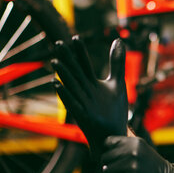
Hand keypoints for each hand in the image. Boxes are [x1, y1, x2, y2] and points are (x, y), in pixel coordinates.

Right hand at [51, 36, 127, 156]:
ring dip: (63, 74)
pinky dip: (64, 94)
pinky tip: (56, 84)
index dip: (81, 52)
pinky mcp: (83, 115)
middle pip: (75, 72)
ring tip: (55, 62)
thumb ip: (116, 63)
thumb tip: (118, 40)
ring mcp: (83, 103)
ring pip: (71, 86)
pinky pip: (71, 103)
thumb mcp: (117, 83)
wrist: (114, 134)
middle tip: (58, 43)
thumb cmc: (113, 110)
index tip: (76, 38)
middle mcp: (85, 91)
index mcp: (92, 83)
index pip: (85, 64)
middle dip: (68, 58)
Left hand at [101, 136, 173, 172]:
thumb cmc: (151, 165)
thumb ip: (125, 146)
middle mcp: (133, 152)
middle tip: (116, 169)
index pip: (108, 141)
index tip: (111, 155)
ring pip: (107, 171)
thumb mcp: (141, 149)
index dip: (107, 149)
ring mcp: (133, 166)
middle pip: (105, 157)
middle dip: (107, 164)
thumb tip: (103, 149)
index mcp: (135, 142)